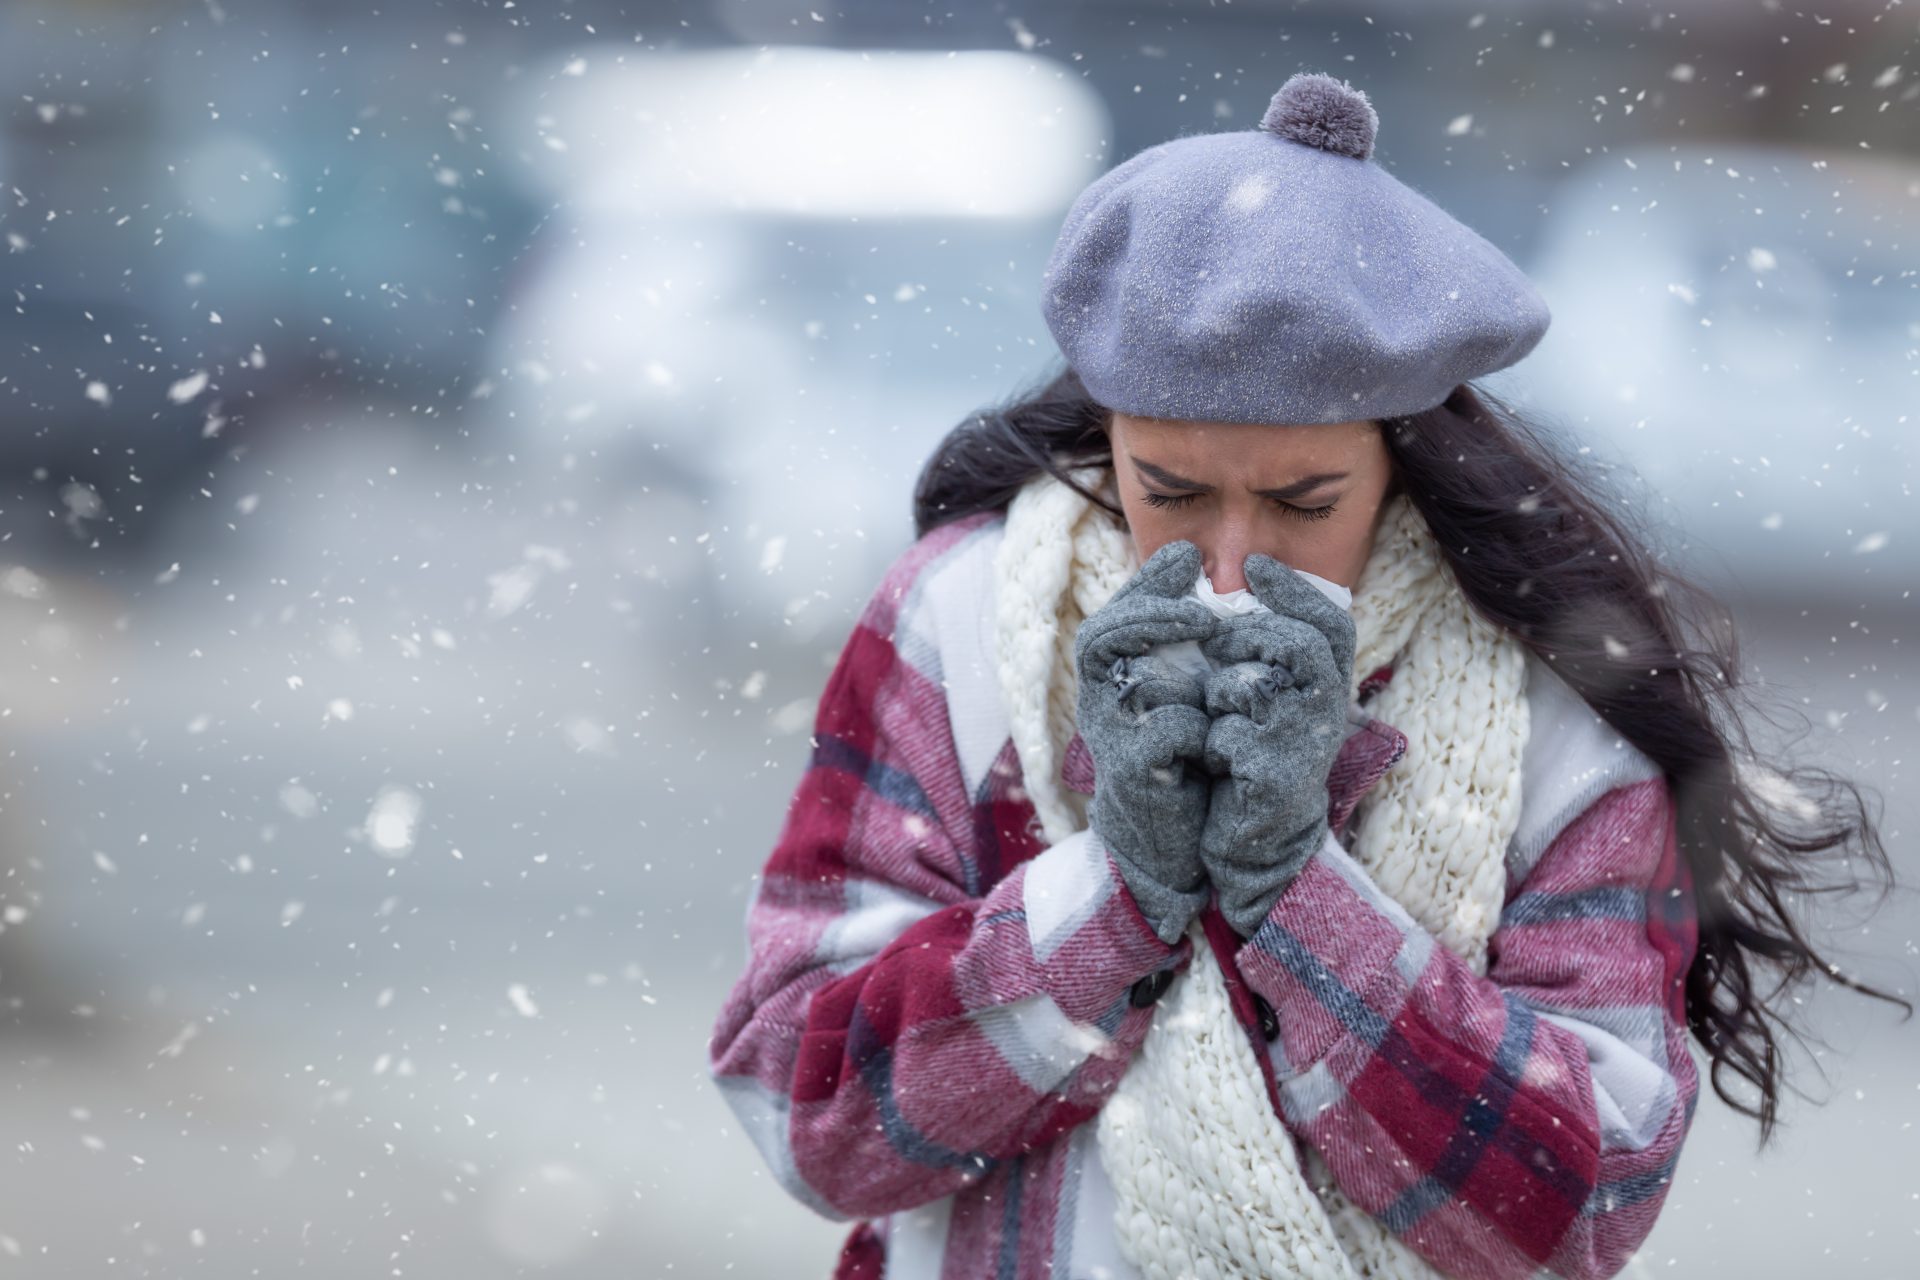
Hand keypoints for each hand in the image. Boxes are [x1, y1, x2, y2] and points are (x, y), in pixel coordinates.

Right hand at [1073, 539, 1218, 944]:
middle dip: (1151, 612)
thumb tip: (1186, 553)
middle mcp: (1101, 698)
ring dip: (1165, 653)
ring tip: (1209, 643)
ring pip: (1119, 675)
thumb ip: (1182, 631)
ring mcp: (1111, 736)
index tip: (1188, 561)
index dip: (1148, 583)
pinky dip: (1195, 724)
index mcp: (1113, 674)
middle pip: (1100, 634)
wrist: (1174, 836)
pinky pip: (1163, 731)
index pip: (1116, 612)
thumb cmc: (1182, 749)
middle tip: (1202, 611)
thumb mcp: (1182, 684)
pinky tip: (1217, 728)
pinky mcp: (1132, 773)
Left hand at [1196, 554, 1357, 938]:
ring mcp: (1305, 747)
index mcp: (1326, 686)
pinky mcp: (1276, 780)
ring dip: (1224, 693)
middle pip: (1302, 644)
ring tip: (1217, 713)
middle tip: (1218, 640)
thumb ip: (1258, 652)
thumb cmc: (1253, 757)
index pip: (1330, 622)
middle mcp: (1326, 712)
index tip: (1256, 564)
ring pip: (1258, 687)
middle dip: (1252, 634)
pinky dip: (1213, 741)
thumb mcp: (1263, 699)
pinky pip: (1231, 736)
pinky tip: (1216, 758)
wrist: (1255, 838)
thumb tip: (1225, 596)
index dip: (1296, 589)